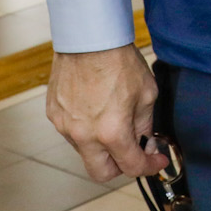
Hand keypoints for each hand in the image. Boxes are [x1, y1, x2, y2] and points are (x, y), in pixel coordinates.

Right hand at [45, 45, 169, 183]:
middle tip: (132, 151)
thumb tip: (145, 142)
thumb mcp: (146, 94)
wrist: (89, 37)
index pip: (132, 166)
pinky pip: (71, 132)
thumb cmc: (119, 60)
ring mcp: (65, 126)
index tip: (156, 158)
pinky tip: (94, 108)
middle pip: (101, 173)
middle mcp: (84, 135)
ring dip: (100, 145)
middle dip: (119, 167)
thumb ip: (145, 125)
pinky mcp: (54, 114)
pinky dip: (85, 128)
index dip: (149, 165)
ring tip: (112, 119)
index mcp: (111, 133)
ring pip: (85, 151)